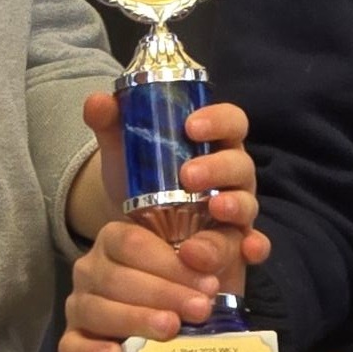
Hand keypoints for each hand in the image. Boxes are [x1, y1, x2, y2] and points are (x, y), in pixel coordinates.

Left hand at [64, 91, 260, 253]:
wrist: (136, 224)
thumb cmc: (143, 177)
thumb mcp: (125, 149)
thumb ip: (111, 122)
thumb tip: (96, 101)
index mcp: (214, 141)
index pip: (231, 120)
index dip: (218, 120)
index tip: (190, 126)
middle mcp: (231, 173)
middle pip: (240, 163)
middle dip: (217, 167)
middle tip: (188, 175)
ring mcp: (237, 207)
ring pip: (247, 203)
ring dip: (234, 205)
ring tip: (214, 210)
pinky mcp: (235, 241)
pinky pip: (255, 243)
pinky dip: (256, 246)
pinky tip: (248, 250)